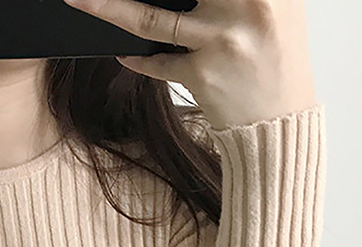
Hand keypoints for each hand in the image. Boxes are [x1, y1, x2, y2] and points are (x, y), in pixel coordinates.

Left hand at [61, 0, 317, 128]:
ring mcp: (221, 40)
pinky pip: (156, 63)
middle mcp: (247, 4)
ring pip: (150, 18)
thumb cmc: (274, 58)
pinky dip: (137, 59)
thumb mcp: (274, 6)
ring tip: (80, 0)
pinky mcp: (202, 75)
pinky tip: (122, 52)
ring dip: (107, 9)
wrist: (280, 120)